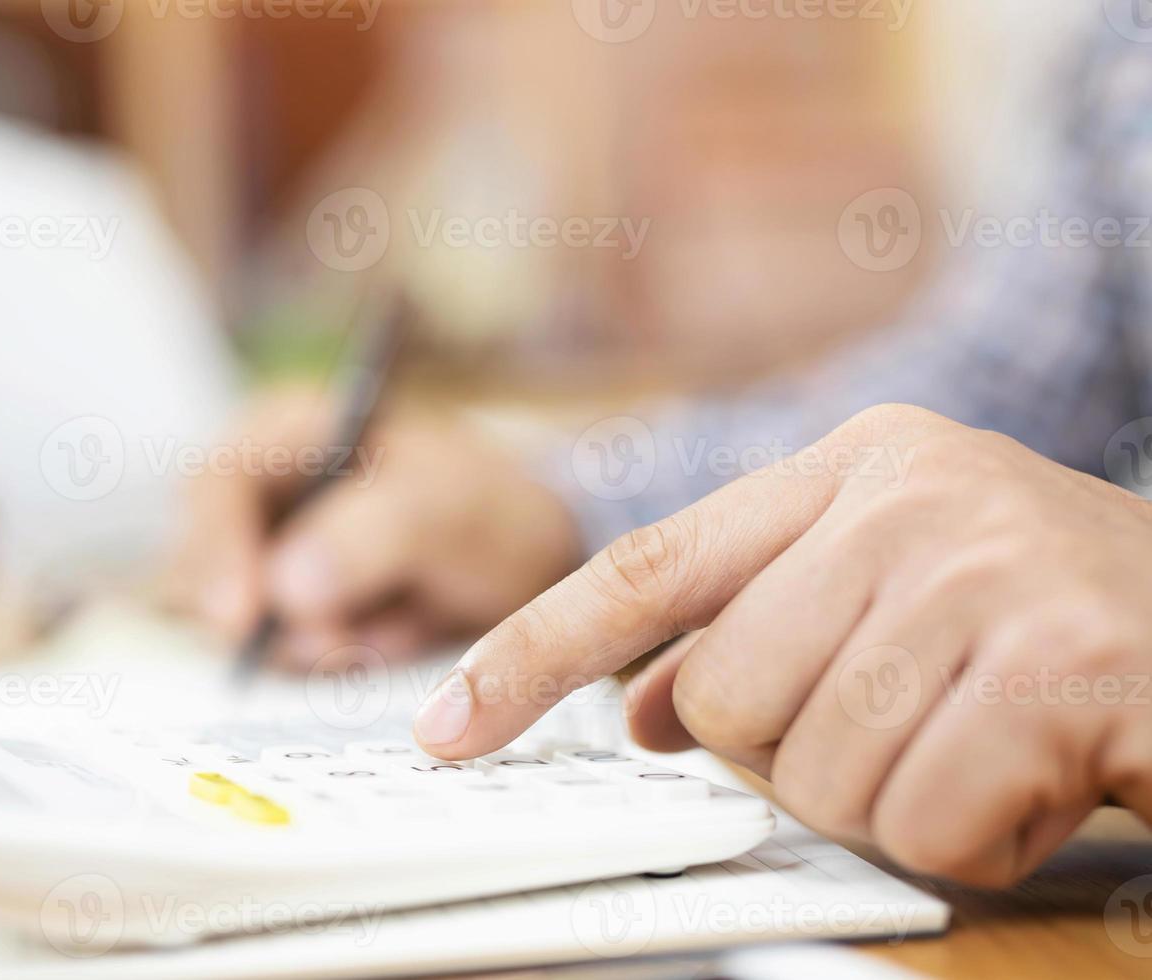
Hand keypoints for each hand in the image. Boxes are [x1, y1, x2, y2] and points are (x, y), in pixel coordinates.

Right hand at [177, 386, 581, 667]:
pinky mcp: (290, 622)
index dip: (216, 548)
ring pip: (244, 627)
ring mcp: (269, 563)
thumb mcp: (448, 506)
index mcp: (289, 432)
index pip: (215, 482)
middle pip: (206, 566)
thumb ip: (374, 534)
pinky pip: (288, 661)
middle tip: (340, 641)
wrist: (525, 560)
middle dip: (270, 617)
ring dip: (324, 641)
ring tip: (408, 618)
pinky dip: (344, 660)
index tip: (242, 617)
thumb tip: (287, 588)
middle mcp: (262, 498)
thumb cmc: (483, 507)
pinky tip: (405, 631)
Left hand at [413, 404, 1151, 885]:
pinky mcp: (1066, 661)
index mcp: (852, 466)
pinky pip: (924, 821)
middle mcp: (908, 495)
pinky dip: (973, 836)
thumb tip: (637, 711)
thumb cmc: (1050, 615)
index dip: (532, 653)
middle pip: (720, 701)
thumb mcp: (895, 593)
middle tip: (912, 724)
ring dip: (894, 797)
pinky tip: (1039, 779)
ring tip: (985, 744)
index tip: (447, 728)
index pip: (648, 569)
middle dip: (799, 754)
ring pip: (815, 772)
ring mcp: (987, 568)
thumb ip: (762, 633)